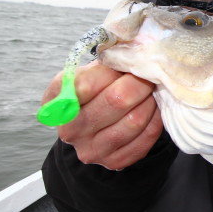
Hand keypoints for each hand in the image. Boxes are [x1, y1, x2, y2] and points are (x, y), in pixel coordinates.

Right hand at [42, 61, 162, 169]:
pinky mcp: (114, 161)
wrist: (94, 126)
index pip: (85, 83)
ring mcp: (91, 150)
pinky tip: (152, 108)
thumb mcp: (92, 71)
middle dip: (139, 82)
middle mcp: (69, 129)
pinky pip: (146, 137)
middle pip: (117, 100)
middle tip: (146, 75)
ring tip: (150, 91)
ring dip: (150, 101)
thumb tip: (133, 50)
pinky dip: (155, 119)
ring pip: (135, 120)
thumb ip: (105, 61)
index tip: (125, 63)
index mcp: (57, 101)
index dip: (113, 69)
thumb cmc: (96, 89)